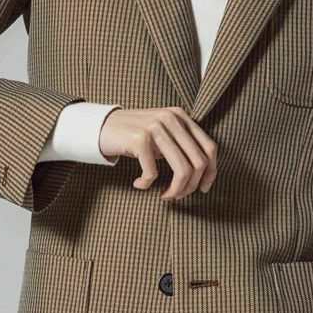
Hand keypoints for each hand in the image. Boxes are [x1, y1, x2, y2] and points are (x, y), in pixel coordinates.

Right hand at [98, 106, 216, 199]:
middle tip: (177, 196)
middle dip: (191, 186)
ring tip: (165, 196)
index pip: (210, 147)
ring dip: (175, 190)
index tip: (203, 188)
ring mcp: (156, 127)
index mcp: (181, 116)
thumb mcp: (162, 133)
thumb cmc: (135, 135)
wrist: (102, 126)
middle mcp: (171, 118)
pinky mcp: (139, 138)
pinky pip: (153, 173)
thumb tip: (204, 173)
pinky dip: (146, 183)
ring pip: (182, 170)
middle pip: (199, 162)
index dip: (211, 172)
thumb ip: (182, 144)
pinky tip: (139, 183)